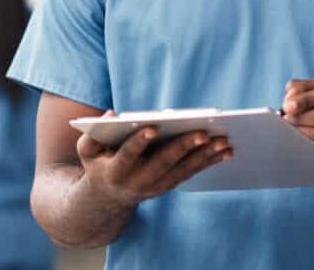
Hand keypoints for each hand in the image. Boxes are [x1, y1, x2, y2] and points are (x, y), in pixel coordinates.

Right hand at [76, 111, 232, 207]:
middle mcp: (138, 182)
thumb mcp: (86, 150)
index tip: (152, 127)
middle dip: (183, 147)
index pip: (128, 155)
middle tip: (202, 133)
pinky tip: (226, 150)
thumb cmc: (98, 163)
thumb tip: (112, 115)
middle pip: (163, 163)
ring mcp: (156, 186)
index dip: (139, 141)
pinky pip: (192, 172)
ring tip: (223, 140)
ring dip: (205, 156)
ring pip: (183, 170)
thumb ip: (92, 133)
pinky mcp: (169, 185)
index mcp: (115, 171)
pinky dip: (210, 161)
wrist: (108, 198)